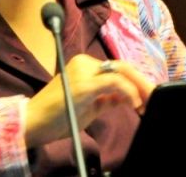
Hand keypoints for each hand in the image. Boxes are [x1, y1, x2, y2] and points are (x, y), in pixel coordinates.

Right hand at [24, 54, 153, 146]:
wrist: (32, 122)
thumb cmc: (56, 116)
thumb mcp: (88, 105)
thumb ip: (107, 98)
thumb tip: (127, 97)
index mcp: (83, 65)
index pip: (116, 69)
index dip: (135, 81)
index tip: (147, 94)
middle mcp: (83, 63)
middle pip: (121, 67)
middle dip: (141, 82)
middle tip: (152, 96)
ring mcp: (83, 72)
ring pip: (120, 72)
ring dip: (138, 86)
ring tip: (146, 100)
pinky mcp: (84, 85)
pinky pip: (114, 83)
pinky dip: (128, 91)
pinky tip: (134, 102)